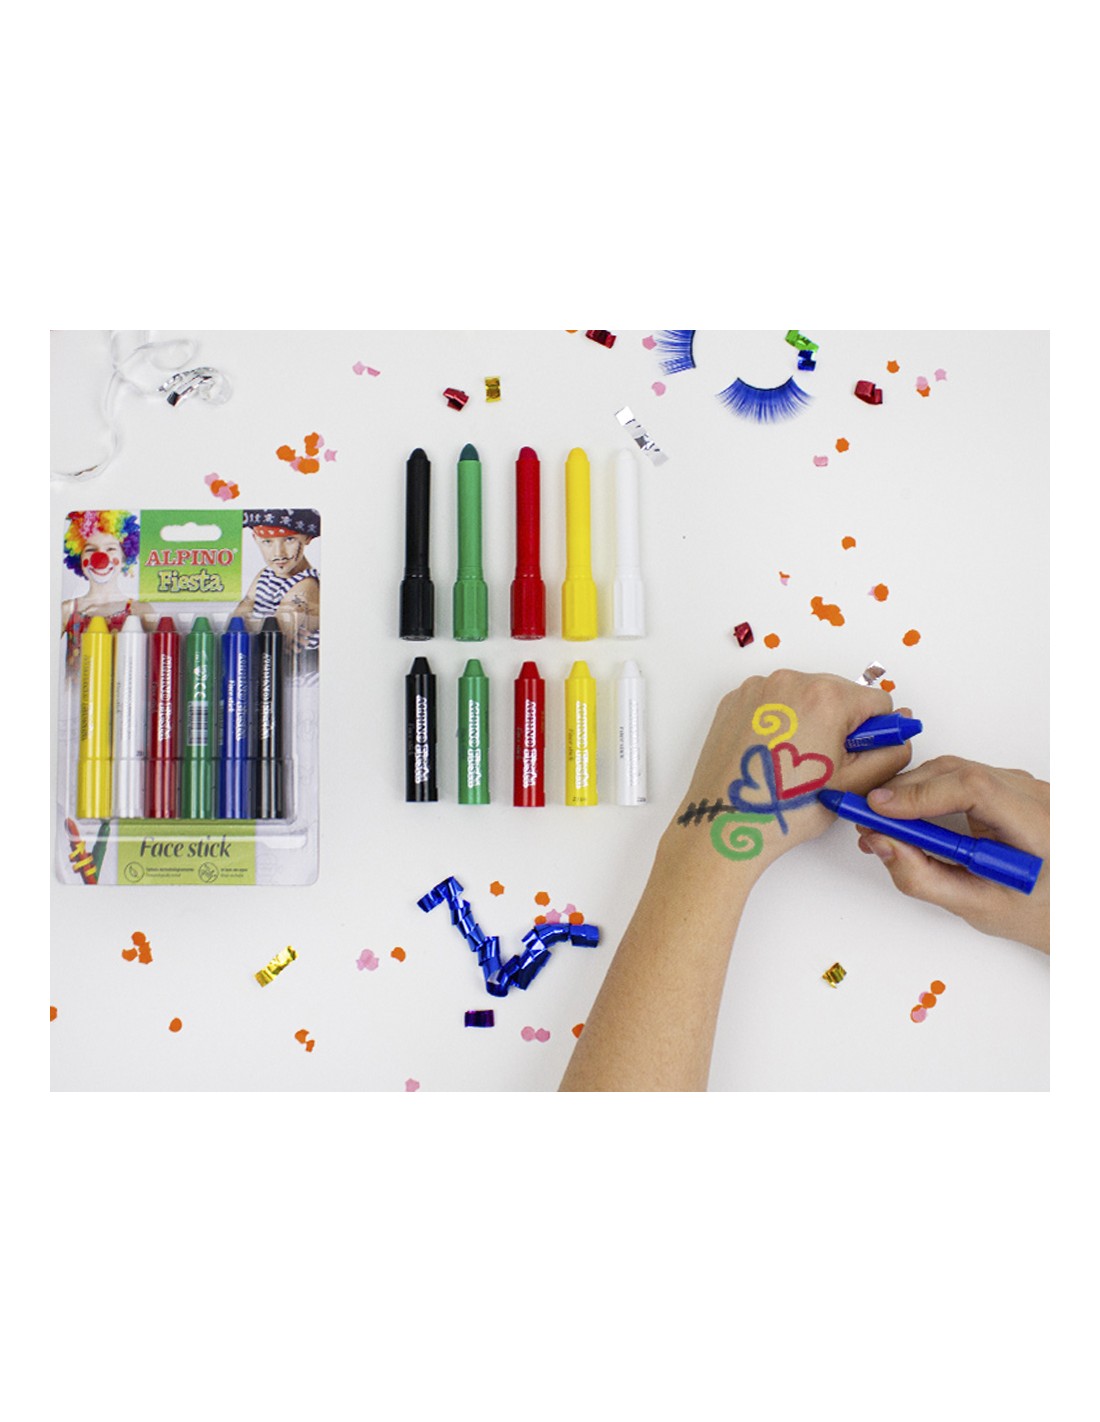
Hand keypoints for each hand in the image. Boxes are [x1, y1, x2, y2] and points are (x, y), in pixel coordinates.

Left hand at [667, 670, 914, 873]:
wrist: (726, 821)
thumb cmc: (783, 808)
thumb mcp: (852, 786)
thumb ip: (889, 756)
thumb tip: (901, 738)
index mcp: (825, 697)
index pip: (876, 701)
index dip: (877, 730)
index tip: (862, 752)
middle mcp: (790, 681)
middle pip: (839, 694)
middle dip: (842, 724)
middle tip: (826, 762)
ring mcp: (758, 688)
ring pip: (805, 696)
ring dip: (810, 720)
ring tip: (796, 760)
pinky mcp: (736, 700)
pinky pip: (773, 701)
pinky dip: (780, 720)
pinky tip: (774, 753)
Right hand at [854, 756, 1049, 951]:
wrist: (1074, 910)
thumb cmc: (1039, 915)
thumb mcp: (978, 908)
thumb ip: (923, 877)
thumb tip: (880, 842)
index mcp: (1039, 827)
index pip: (973, 789)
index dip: (920, 794)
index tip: (879, 809)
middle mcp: (1038, 796)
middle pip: (958, 773)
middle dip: (905, 792)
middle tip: (865, 818)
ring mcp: (1028, 787)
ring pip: (956, 771)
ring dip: (913, 792)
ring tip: (882, 823)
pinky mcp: (1014, 788)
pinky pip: (964, 777)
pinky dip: (930, 793)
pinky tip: (909, 815)